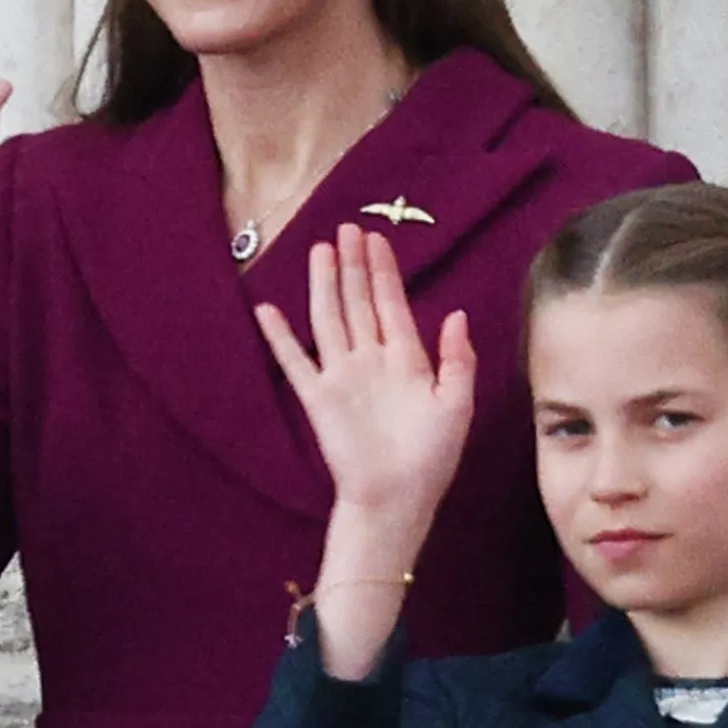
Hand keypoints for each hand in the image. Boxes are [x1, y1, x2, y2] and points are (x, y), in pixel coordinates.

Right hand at [254, 227, 475, 526]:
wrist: (397, 498)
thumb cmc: (432, 458)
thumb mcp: (458, 405)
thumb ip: (459, 359)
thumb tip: (456, 314)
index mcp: (406, 360)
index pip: (391, 304)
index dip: (384, 271)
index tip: (378, 238)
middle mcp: (370, 360)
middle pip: (358, 302)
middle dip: (354, 265)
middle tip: (348, 228)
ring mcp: (341, 376)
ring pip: (329, 319)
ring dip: (324, 285)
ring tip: (320, 251)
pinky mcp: (317, 398)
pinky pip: (295, 361)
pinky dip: (281, 337)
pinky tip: (268, 311)